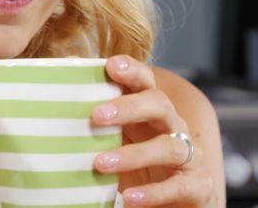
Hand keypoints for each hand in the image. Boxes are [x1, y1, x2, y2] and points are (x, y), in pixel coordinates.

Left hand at [90, 56, 215, 206]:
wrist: (174, 204)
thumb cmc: (140, 168)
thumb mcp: (116, 142)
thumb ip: (95, 122)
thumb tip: (59, 92)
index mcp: (151, 113)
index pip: (145, 82)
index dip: (132, 70)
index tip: (110, 65)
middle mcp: (173, 128)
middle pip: (160, 104)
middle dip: (130, 106)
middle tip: (97, 115)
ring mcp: (189, 157)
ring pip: (169, 146)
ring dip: (134, 154)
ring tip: (101, 164)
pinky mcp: (197, 187)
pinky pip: (180, 186)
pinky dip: (155, 193)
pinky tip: (130, 197)